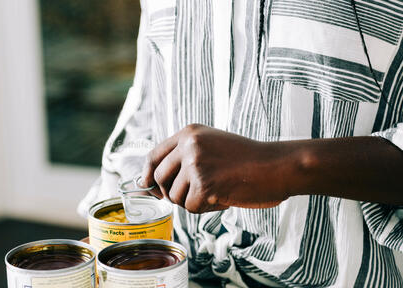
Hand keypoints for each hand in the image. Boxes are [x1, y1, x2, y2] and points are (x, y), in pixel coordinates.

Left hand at [140, 124, 289, 212]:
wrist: (275, 165)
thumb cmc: (246, 159)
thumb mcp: (211, 146)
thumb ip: (183, 158)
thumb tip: (150, 182)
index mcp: (189, 132)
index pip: (154, 155)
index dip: (147, 174)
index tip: (147, 186)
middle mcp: (189, 145)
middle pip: (159, 178)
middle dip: (170, 192)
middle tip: (192, 194)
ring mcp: (196, 164)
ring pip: (175, 196)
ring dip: (193, 200)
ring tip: (216, 190)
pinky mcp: (204, 184)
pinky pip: (191, 207)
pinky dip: (205, 208)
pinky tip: (222, 197)